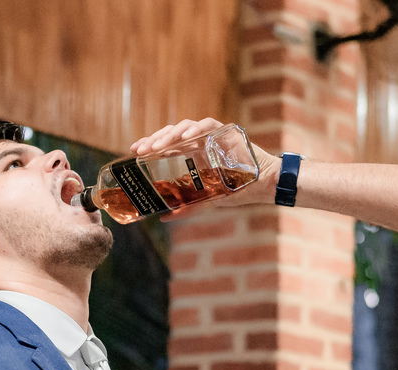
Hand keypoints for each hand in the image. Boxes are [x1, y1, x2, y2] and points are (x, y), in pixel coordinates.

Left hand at [130, 118, 281, 209]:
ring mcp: (212, 134)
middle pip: (171, 134)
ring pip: (185, 126)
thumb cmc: (236, 190)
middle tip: (140, 150)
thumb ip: (186, 207)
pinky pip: (208, 124)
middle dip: (154, 140)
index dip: (150, 145)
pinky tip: (186, 136)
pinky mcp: (226, 131)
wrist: (263, 185)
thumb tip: (163, 217)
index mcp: (192, 153)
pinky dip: (196, 129)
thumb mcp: (207, 200)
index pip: (166, 145)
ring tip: (157, 146)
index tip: (134, 152)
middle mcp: (199, 141)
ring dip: (169, 135)